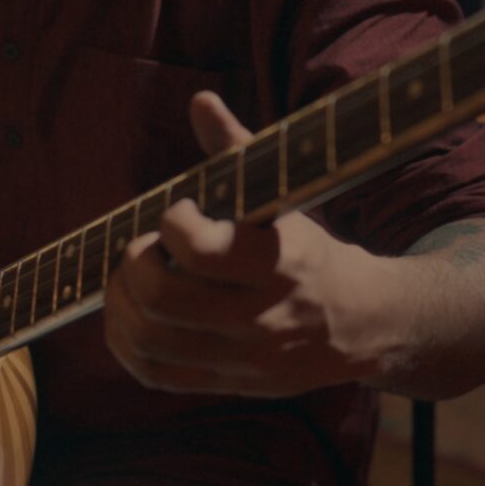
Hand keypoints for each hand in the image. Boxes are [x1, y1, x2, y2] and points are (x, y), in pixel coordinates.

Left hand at [103, 91, 390, 397]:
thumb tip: (200, 100)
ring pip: (151, 339)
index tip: (180, 210)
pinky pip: (156, 374)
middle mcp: (264, 316)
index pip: (199, 249)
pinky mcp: (231, 384)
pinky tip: (125, 317)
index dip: (171, 222)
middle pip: (162, 297)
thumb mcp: (286, 198)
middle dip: (134, 264)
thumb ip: (238, 150)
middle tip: (142, 247)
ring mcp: (246, 358)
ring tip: (128, 278)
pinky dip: (125, 345)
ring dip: (120, 303)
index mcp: (281, 262)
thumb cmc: (311, 249)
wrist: (363, 324)